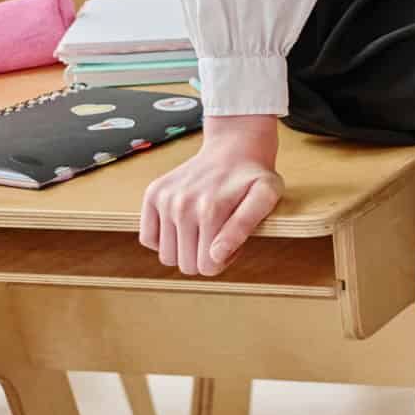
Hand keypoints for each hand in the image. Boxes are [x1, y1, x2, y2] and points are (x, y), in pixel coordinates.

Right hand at [138, 115, 282, 275]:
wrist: (235, 147)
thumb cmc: (253, 176)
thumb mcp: (266, 196)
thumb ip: (244, 226)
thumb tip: (216, 255)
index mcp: (211, 210)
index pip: (208, 267)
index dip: (224, 260)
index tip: (233, 241)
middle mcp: (182, 205)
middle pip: (187, 265)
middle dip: (206, 257)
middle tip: (220, 233)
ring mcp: (165, 199)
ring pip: (167, 256)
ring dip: (186, 249)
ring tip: (205, 227)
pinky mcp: (153, 194)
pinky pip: (148, 239)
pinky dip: (165, 239)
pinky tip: (185, 224)